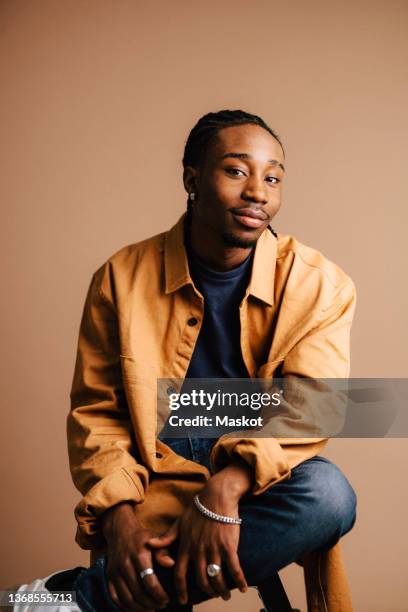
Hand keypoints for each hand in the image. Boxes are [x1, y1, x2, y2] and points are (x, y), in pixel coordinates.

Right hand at [101, 502, 170, 610]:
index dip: (159, 595)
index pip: (150, 582)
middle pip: (139, 593)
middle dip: (152, 603)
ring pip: (127, 599)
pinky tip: (136, 608)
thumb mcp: (155, 538)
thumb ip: (163, 551)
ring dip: (140, 608)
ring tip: (151, 609)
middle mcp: (125, 564)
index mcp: (139, 555)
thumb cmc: (142, 537)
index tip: (167, 599)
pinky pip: (115, 598)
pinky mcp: (109, 576)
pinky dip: (125, 607)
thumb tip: (171, 564)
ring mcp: (115, 571)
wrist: (120, 530)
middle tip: (161, 605)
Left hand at [148, 484, 247, 605]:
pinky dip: (239, 580)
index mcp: (186, 546)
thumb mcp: (180, 522)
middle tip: (213, 597)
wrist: (217, 496)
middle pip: (201, 580)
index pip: (180, 574)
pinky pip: (234, 568)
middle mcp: (198, 551)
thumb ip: (167, 537)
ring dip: (222, 590)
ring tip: (225, 595)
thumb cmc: (198, 509)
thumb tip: (150, 544)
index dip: (181, 590)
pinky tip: (243, 588)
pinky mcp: (229, 545)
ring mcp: (214, 549)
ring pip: (216, 578)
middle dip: (207, 592)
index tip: (183, 601)